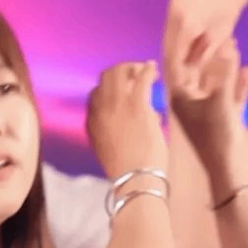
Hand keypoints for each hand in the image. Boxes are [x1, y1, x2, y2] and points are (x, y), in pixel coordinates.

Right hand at [86, 61, 167, 179]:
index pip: (95, 95)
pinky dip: (148, 69)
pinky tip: (154, 69)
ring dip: (134, 67)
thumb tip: (147, 114)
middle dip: (119, 71)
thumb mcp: (114, 150)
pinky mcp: (136, 105)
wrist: (135, 181)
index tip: (122, 89)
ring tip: (146, 69)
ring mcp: (117, 106)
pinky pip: (142, 77)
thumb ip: (121, 130)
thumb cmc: (129, 172)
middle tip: (134, 74)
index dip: (109, 88)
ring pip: (120, 71)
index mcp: (92, 123)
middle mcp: (100, 110)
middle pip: (105, 77)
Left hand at [170, 38, 247, 195]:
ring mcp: (210, 111)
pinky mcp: (227, 120)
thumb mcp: (219, 100)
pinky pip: (233, 96)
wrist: (232, 170)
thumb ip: (224, 72)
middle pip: (198, 71)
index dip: (185, 43)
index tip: (191, 22)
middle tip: (217, 29)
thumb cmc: (218, 137)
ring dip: (225, 64)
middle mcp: (192, 103)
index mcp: (180, 99)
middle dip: (207, 50)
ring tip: (234, 43)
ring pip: (217, 82)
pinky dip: (240, 83)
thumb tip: (228, 45)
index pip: (178, 64)